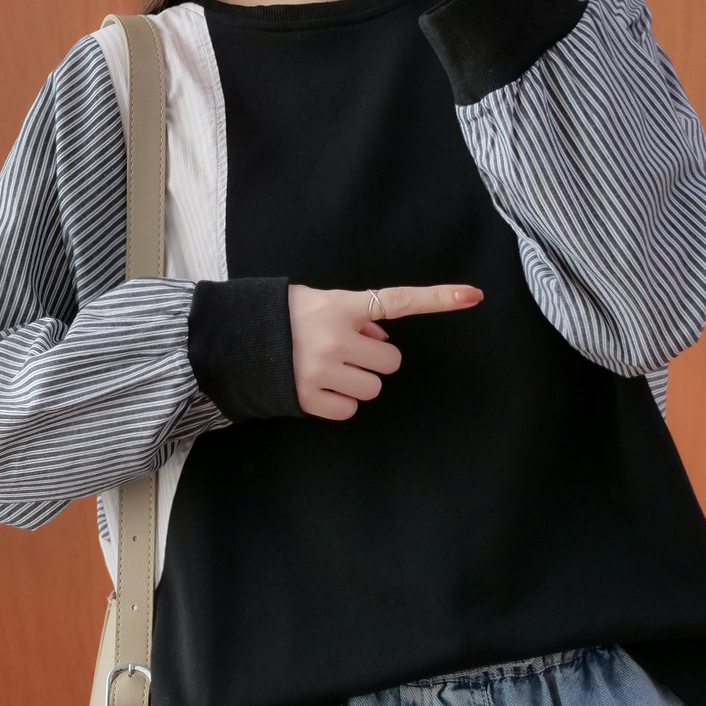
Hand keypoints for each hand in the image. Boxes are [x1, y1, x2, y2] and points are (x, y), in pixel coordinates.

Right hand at [288, 282, 483, 419]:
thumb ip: (356, 317)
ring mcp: (321, 370)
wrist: (233, 340)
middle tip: (344, 352)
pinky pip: (348, 409)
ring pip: (372, 388)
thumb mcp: (319, 301)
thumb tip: (382, 342)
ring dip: (357, 382)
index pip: (397, 301)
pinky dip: (338, 402)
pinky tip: (317, 387)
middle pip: (390, 361)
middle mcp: (335, 337)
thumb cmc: (282, 317)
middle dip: (373, 360)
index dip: (438, 298)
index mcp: (340, 306)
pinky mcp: (308, 398)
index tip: (473, 296)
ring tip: (327, 369)